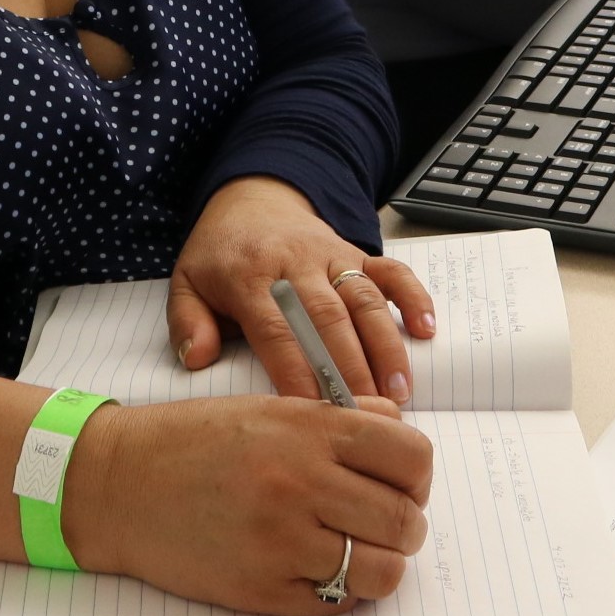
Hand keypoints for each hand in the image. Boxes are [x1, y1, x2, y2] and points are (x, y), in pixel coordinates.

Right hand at [64, 394, 433, 615]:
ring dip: (380, 565)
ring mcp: (283, 542)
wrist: (121, 483)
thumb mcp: (272, 406)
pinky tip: (316, 570)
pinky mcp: (263, 591)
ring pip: (382, 572)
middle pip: (405, 520)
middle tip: (381, 522)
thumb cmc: (196, 439)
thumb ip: (342, 416)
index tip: (402, 482)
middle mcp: (303, 483)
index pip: (412, 457)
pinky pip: (337, 604)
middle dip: (404, 526)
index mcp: (311, 429)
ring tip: (356, 551)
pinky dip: (339, 592)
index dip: (416, 476)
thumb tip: (399, 431)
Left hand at [168, 176, 435, 402]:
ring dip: (385, 346)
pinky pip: (391, 271)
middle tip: (366, 416)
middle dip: (349, 369)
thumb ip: (187, 323)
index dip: (296, 372)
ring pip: (363, 300)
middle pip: (328, 318)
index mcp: (249, 275)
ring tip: (398, 393)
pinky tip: (427, 330)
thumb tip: (198, 359)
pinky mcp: (356, 251)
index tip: (312, 414)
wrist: (252, 199)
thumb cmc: (220, 254)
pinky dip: (412, 297)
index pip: (277, 329)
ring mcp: (331, 255)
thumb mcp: (187, 283)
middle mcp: (295, 263)